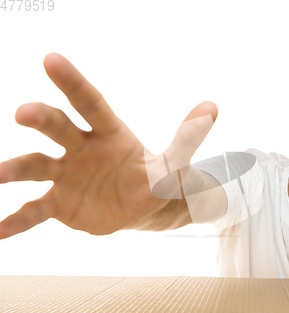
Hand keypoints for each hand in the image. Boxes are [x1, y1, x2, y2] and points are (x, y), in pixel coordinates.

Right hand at [0, 53, 216, 237]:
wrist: (146, 208)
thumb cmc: (158, 178)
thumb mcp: (174, 162)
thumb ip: (187, 138)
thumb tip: (212, 107)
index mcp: (109, 132)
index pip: (90, 103)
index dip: (73, 82)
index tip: (51, 59)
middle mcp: (81, 148)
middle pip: (60, 128)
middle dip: (42, 119)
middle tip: (23, 113)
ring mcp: (67, 176)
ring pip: (38, 167)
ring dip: (17, 169)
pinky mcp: (60, 203)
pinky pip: (35, 211)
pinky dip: (15, 220)